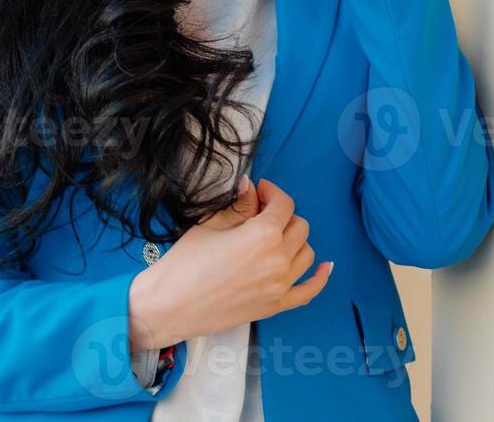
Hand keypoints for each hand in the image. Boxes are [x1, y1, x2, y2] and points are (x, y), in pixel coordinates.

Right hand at [127, 176, 331, 350]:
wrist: (168, 306)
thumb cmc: (185, 263)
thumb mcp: (212, 224)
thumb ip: (239, 205)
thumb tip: (251, 187)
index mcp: (264, 235)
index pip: (284, 204)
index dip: (272, 192)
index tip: (260, 191)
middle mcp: (278, 259)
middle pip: (299, 226)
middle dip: (282, 215)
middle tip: (261, 214)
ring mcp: (280, 285)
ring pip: (306, 253)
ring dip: (295, 240)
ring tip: (276, 236)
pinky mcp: (275, 306)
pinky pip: (308, 291)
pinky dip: (319, 278)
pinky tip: (324, 267)